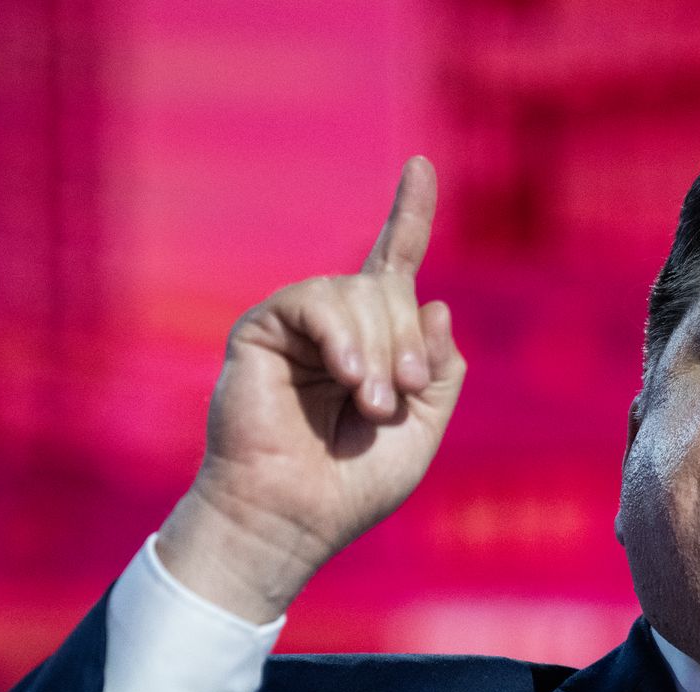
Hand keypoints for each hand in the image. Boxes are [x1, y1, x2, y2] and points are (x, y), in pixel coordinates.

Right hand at [157, 157, 464, 622]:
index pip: (394, 265)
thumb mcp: (423, 428)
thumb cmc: (353, 485)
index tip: (423, 165)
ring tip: (372, 404)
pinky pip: (314, 302)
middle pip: (391, 290)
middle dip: (408, 342)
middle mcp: (336, 327)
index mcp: (376, 344)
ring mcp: (297, 326)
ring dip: (378, 349)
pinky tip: (348, 376)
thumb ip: (439, 370)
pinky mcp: (261, 330)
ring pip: (357, 294)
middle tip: (398, 397)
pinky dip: (342, 337)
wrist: (293, 517)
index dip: (410, 213)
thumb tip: (435, 302)